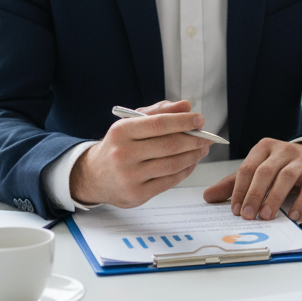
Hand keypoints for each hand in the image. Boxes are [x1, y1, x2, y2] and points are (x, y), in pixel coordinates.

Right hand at [70, 100, 209, 207]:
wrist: (94, 176)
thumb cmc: (119, 145)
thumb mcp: (132, 123)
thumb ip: (159, 112)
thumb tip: (186, 106)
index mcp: (121, 131)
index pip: (159, 124)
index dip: (183, 121)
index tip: (200, 120)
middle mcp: (123, 154)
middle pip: (169, 145)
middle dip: (194, 140)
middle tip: (207, 136)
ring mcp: (129, 177)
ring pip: (172, 164)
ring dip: (193, 155)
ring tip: (202, 149)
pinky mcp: (137, 194)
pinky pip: (170, 181)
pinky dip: (186, 170)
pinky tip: (191, 162)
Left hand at [202, 139, 301, 220]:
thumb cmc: (283, 166)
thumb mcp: (258, 169)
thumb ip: (234, 183)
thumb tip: (208, 196)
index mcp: (265, 147)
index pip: (248, 167)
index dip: (239, 189)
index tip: (235, 210)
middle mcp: (283, 151)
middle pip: (265, 171)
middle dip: (254, 194)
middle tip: (247, 215)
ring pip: (286, 177)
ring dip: (274, 198)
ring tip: (266, 215)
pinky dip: (301, 202)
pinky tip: (292, 215)